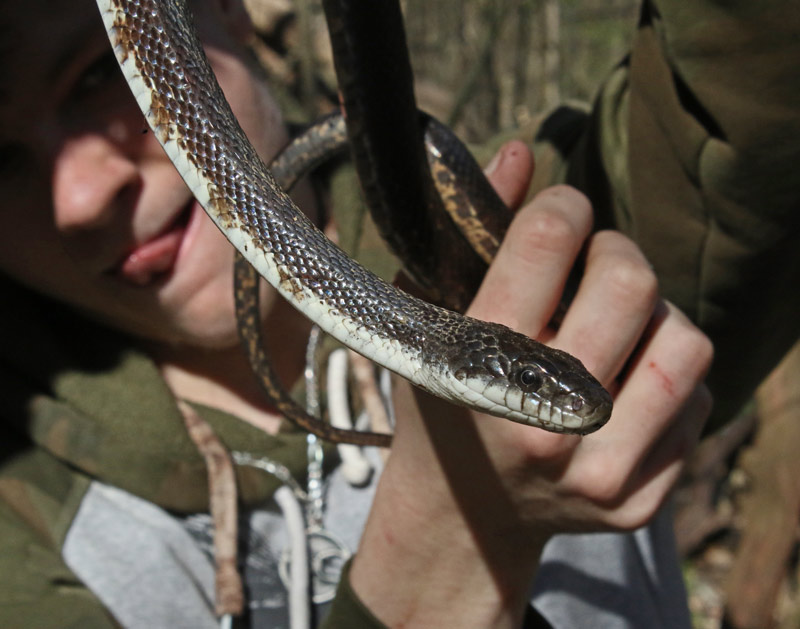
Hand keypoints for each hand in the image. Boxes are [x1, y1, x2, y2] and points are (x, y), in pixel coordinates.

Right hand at [349, 142, 712, 627]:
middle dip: (614, 251)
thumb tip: (522, 149)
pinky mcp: (640, 503)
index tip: (559, 211)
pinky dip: (666, 372)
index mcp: (479, 368)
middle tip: (592, 264)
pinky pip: (698, 398)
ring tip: (615, 324)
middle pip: (631, 281)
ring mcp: (599, 471)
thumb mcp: (426, 322)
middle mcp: (544, 423)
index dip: (561, 205)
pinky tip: (623, 381)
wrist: (463, 516)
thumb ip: (464, 234)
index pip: (544, 241)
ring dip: (653, 314)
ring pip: (686, 339)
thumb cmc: (438, 406)